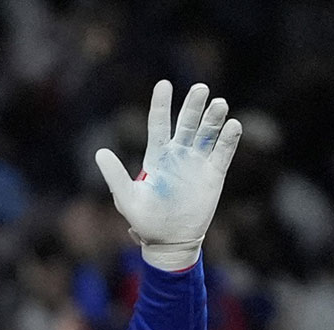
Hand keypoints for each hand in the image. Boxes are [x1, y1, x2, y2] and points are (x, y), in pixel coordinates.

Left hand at [95, 81, 240, 270]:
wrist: (170, 242)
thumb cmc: (145, 220)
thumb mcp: (127, 198)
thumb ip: (115, 175)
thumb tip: (99, 152)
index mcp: (157, 155)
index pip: (159, 123)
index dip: (161, 104)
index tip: (164, 84)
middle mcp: (178, 154)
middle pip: (187, 122)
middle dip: (194, 105)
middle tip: (201, 89)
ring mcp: (197, 162)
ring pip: (207, 133)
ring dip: (213, 118)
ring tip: (219, 103)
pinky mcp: (214, 174)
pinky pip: (223, 153)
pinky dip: (228, 139)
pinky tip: (233, 125)